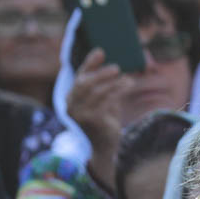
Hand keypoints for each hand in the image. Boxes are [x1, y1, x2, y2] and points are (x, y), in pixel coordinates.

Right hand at [66, 47, 126, 183]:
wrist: (105, 146)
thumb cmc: (104, 120)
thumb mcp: (102, 99)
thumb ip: (103, 83)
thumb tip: (109, 60)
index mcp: (71, 99)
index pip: (79, 77)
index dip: (90, 64)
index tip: (101, 52)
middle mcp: (71, 106)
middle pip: (84, 83)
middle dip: (101, 73)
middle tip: (117, 67)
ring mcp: (79, 114)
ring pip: (97, 91)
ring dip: (114, 83)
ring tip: (127, 79)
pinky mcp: (91, 120)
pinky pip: (106, 100)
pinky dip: (118, 91)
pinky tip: (128, 86)